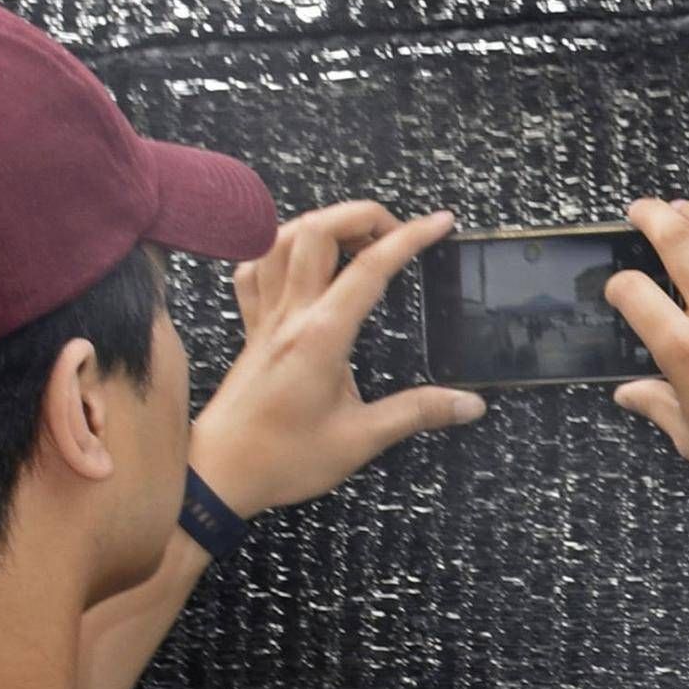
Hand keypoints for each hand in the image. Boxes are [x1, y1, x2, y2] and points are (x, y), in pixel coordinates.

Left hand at [188, 202, 483, 515]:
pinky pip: (255, 268)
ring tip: (354, 239)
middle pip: (318, 230)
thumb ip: (417, 413)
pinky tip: (298, 260)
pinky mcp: (251, 327)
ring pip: (281, 238)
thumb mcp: (361, 439)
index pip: (370, 268)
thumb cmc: (284, 458)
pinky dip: (276, 249)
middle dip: (363, 215)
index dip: (410, 238)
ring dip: (321, 225)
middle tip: (397, 233)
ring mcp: (265, 316)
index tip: (439, 224)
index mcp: (321, 336)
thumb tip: (469, 404)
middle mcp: (290, 314)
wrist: (219, 473)